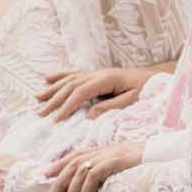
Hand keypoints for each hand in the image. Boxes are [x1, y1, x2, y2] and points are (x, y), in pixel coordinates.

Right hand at [35, 67, 149, 120]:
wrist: (154, 77)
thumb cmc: (146, 90)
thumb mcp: (132, 101)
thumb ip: (111, 107)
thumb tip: (89, 115)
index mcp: (106, 79)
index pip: (80, 93)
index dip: (67, 106)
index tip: (55, 119)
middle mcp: (97, 73)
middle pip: (70, 86)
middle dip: (54, 100)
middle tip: (40, 114)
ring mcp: (95, 72)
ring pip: (69, 79)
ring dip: (52, 89)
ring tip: (37, 98)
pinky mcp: (96, 74)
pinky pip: (73, 74)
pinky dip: (59, 76)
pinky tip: (47, 78)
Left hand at [43, 140, 145, 191]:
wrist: (167, 155)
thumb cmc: (151, 164)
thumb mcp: (128, 165)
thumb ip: (113, 170)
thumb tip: (101, 187)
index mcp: (105, 150)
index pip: (77, 155)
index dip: (60, 164)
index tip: (46, 174)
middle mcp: (104, 150)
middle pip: (73, 164)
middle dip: (59, 182)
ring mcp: (109, 155)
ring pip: (80, 172)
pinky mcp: (115, 161)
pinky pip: (93, 177)